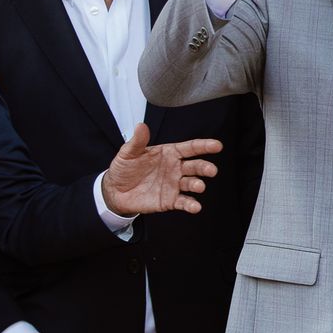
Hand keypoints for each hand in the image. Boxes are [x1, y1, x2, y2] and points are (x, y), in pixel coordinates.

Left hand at [102, 124, 220, 215]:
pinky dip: (191, 205)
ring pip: (192, 183)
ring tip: (199, 186)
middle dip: (204, 167)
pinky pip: (184, 202)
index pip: (190, 148)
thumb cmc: (124, 169)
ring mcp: (174, 185)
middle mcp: (176, 168)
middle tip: (211, 170)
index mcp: (169, 153)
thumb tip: (141, 126)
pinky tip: (195, 206)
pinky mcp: (170, 200)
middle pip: (195, 166)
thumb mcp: (128, 153)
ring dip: (198, 185)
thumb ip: (137, 141)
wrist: (115, 191)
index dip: (204, 146)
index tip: (217, 145)